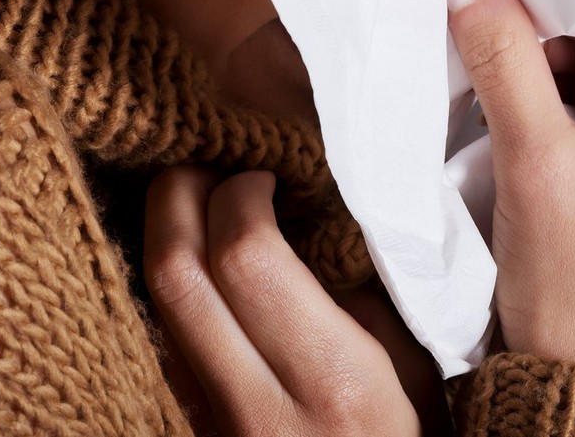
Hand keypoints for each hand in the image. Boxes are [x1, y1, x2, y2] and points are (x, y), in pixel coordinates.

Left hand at [144, 166, 425, 435]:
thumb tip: (308, 220)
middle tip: (203, 164)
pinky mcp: (194, 436)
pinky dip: (173, 292)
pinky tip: (198, 267)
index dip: (242, 194)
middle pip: (176, 275)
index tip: (264, 176)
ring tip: (197, 202)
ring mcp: (214, 429)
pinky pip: (164, 348)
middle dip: (177, 197)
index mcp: (330, 383)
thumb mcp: (417, 375)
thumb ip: (364, 299)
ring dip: (163, 240)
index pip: (246, 257)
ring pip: (156, 311)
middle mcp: (257, 408)